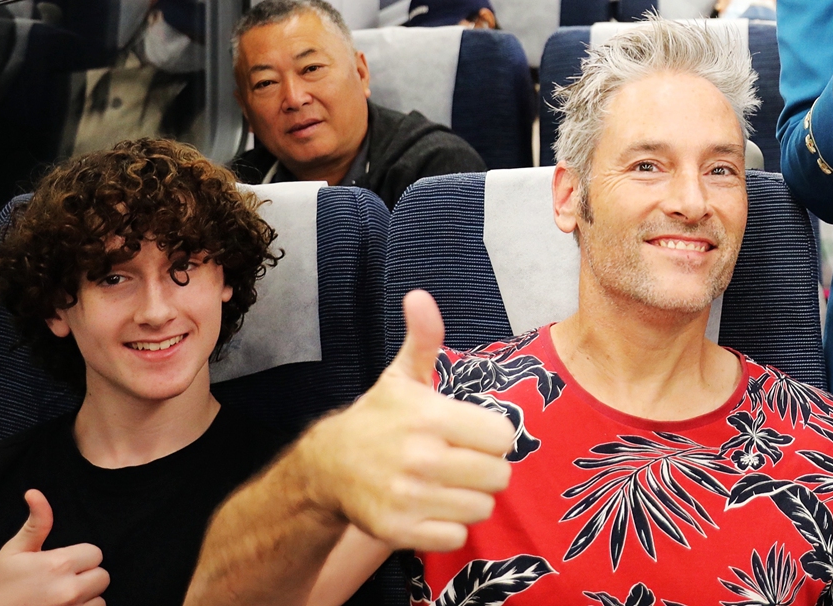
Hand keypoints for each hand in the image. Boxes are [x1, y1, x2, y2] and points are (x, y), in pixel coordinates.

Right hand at [0, 490, 106, 605]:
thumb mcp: (13, 550)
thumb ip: (36, 523)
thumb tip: (35, 493)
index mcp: (58, 565)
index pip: (95, 553)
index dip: (81, 556)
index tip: (62, 562)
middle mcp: (69, 590)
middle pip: (102, 576)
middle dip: (87, 576)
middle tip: (62, 580)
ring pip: (100, 600)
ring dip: (87, 598)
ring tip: (62, 597)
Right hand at [295, 290, 515, 553]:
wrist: (329, 467)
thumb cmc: (379, 418)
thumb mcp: (402, 376)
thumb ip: (423, 337)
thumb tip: (419, 296)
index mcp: (429, 416)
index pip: (503, 437)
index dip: (492, 437)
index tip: (472, 435)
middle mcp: (420, 458)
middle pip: (499, 476)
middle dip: (486, 470)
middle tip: (461, 462)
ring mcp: (408, 497)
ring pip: (481, 508)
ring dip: (470, 499)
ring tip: (447, 484)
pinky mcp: (399, 531)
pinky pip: (456, 537)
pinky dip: (449, 526)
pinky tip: (432, 507)